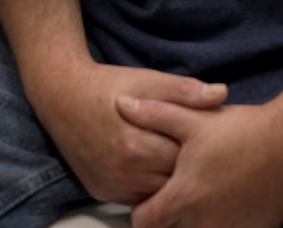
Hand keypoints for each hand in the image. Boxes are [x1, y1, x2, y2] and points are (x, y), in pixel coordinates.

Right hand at [27, 61, 227, 205]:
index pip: (186, 160)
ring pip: (156, 195)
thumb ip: (185, 92)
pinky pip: (136, 199)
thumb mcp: (148, 82)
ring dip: (167, 181)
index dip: (199, 150)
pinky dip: (148, 187)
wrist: (60, 96)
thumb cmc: (107, 86)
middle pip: (172, 182)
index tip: (208, 139)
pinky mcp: (102, 193)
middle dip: (186, 169)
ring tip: (177, 161)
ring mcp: (111, 186)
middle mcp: (123, 173)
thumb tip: (222, 93)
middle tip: (199, 153)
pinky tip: (154, 168)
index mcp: (137, 146)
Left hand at [117, 97, 282, 227]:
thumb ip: (154, 114)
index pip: (144, 223)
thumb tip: (120, 102)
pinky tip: (224, 205)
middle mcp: (205, 222)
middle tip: (172, 200)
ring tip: (198, 202)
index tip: (148, 199)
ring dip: (192, 224)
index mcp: (184, 197)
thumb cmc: (241, 130)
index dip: (141, 212)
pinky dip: (220, 225)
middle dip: (166, 222)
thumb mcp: (194, 119)